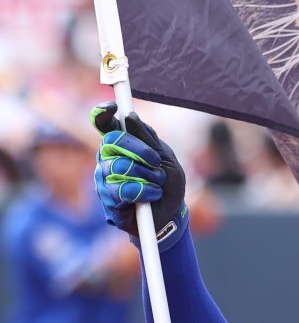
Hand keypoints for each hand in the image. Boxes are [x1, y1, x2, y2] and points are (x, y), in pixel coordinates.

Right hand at [91, 103, 187, 235]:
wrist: (172, 214)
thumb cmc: (167, 185)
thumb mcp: (166, 158)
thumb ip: (148, 139)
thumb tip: (130, 116)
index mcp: (121, 145)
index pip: (104, 125)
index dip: (103, 113)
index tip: (113, 107)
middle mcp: (108, 158)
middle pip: (113, 141)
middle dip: (140, 150)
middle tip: (157, 162)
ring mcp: (104, 178)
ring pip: (119, 166)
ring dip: (147, 175)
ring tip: (158, 184)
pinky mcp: (108, 199)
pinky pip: (122, 189)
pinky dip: (144, 191)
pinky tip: (152, 195)